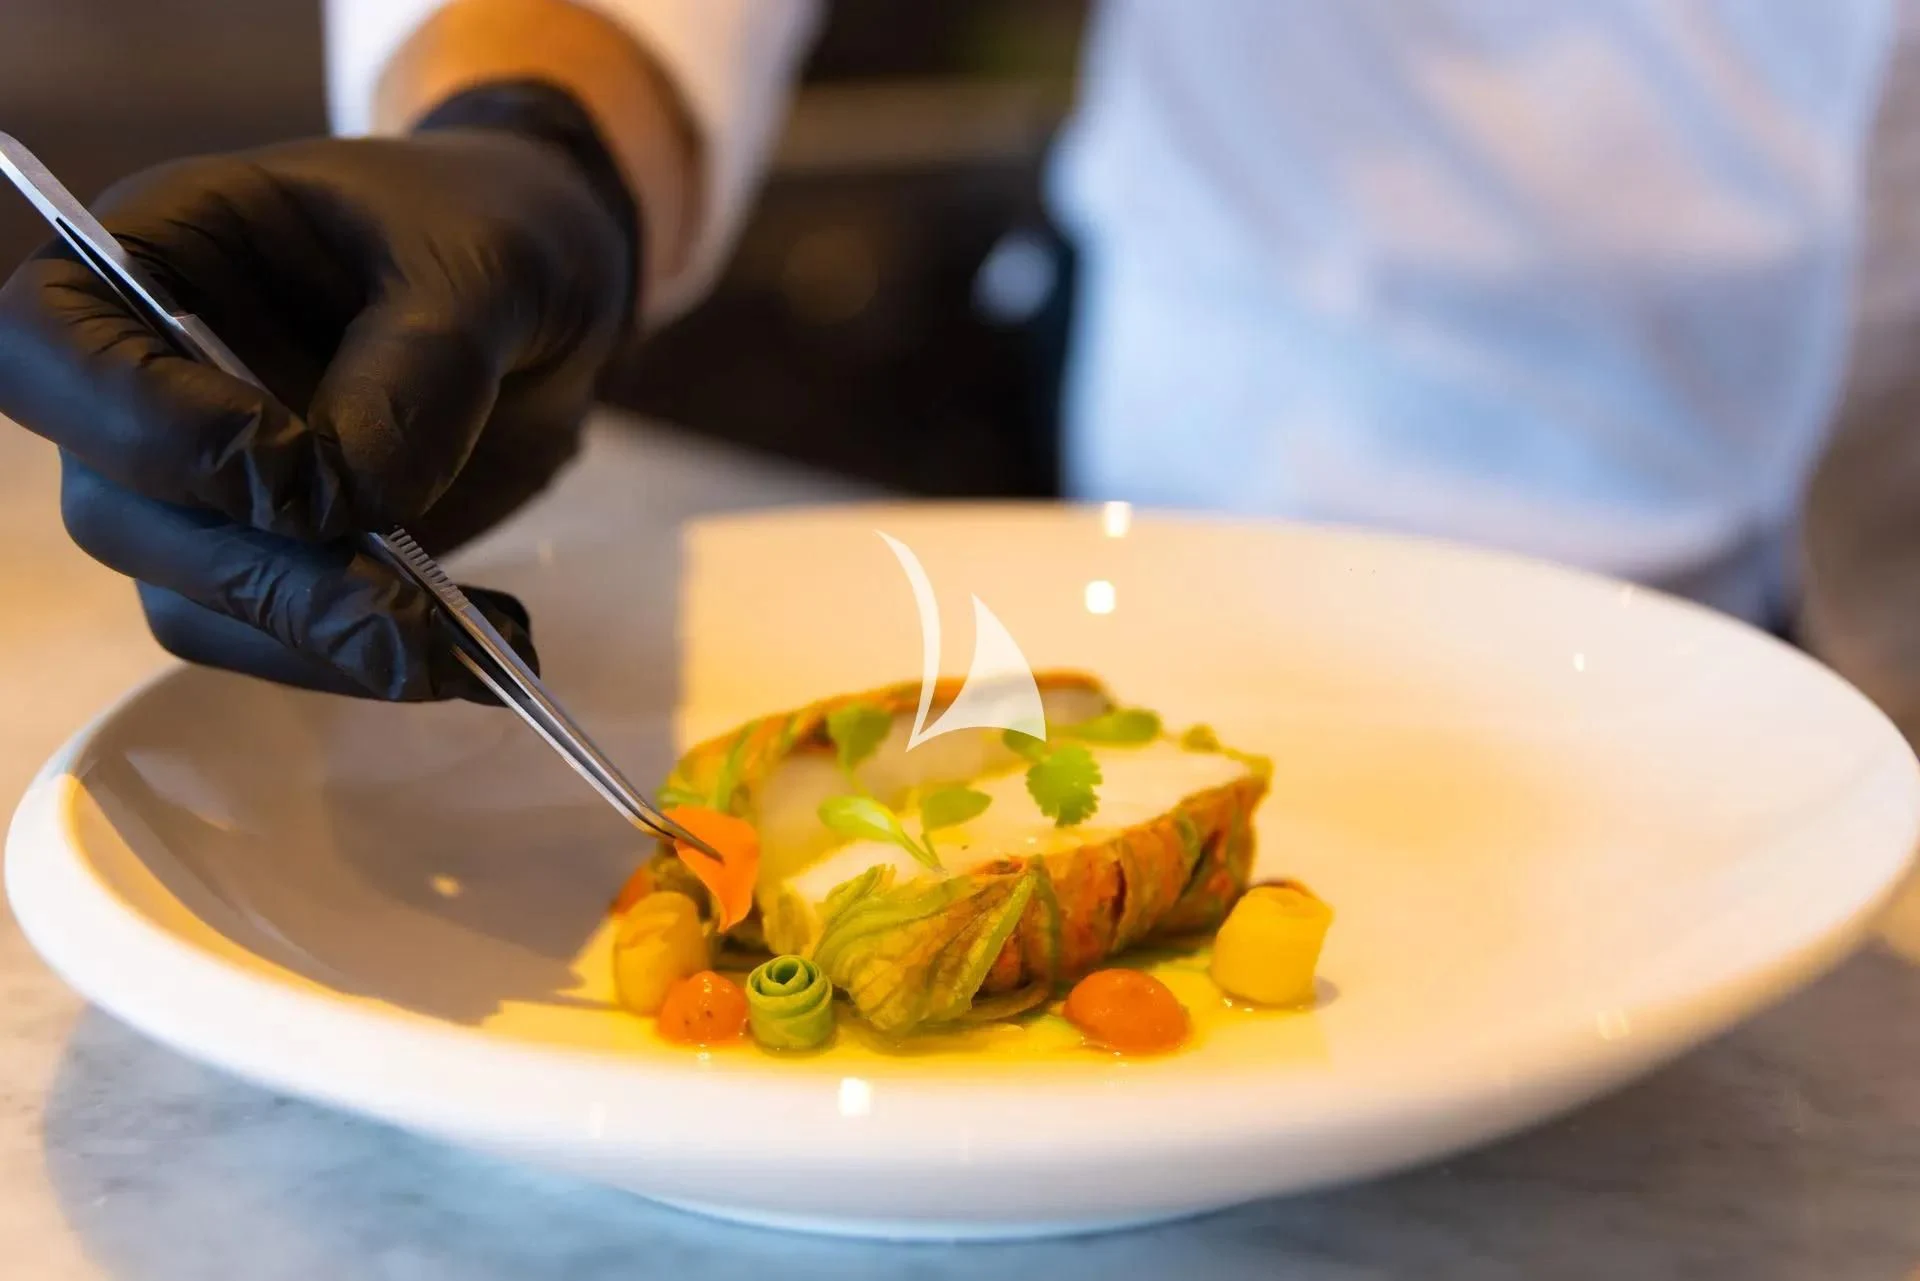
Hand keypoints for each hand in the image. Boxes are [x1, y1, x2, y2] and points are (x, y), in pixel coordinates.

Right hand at [0, 85, 636, 699]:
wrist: (549, 291)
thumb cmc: (492, 230)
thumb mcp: (488, 265)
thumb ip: (422, 364)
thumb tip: (355, 495)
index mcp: (161, 253)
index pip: (49, 344)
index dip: (150, 426)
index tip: (293, 471)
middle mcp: (151, 379)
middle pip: (121, 510)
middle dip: (266, 578)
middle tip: (406, 614)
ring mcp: (204, 483)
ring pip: (195, 602)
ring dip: (321, 643)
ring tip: (456, 649)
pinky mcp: (275, 557)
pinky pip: (278, 641)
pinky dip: (366, 661)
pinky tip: (471, 650)